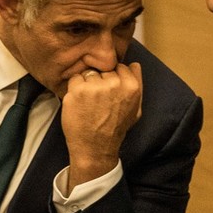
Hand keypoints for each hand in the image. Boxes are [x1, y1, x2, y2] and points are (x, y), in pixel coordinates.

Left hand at [61, 63, 142, 190]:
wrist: (95, 148)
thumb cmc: (116, 129)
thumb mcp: (136, 109)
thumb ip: (137, 85)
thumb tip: (134, 64)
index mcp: (131, 86)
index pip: (121, 66)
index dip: (114, 77)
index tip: (110, 91)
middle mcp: (114, 84)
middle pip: (104, 69)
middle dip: (101, 80)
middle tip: (99, 99)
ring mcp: (95, 86)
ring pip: (89, 73)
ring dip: (87, 84)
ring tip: (89, 102)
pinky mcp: (78, 90)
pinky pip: (75, 79)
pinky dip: (75, 89)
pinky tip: (80, 103)